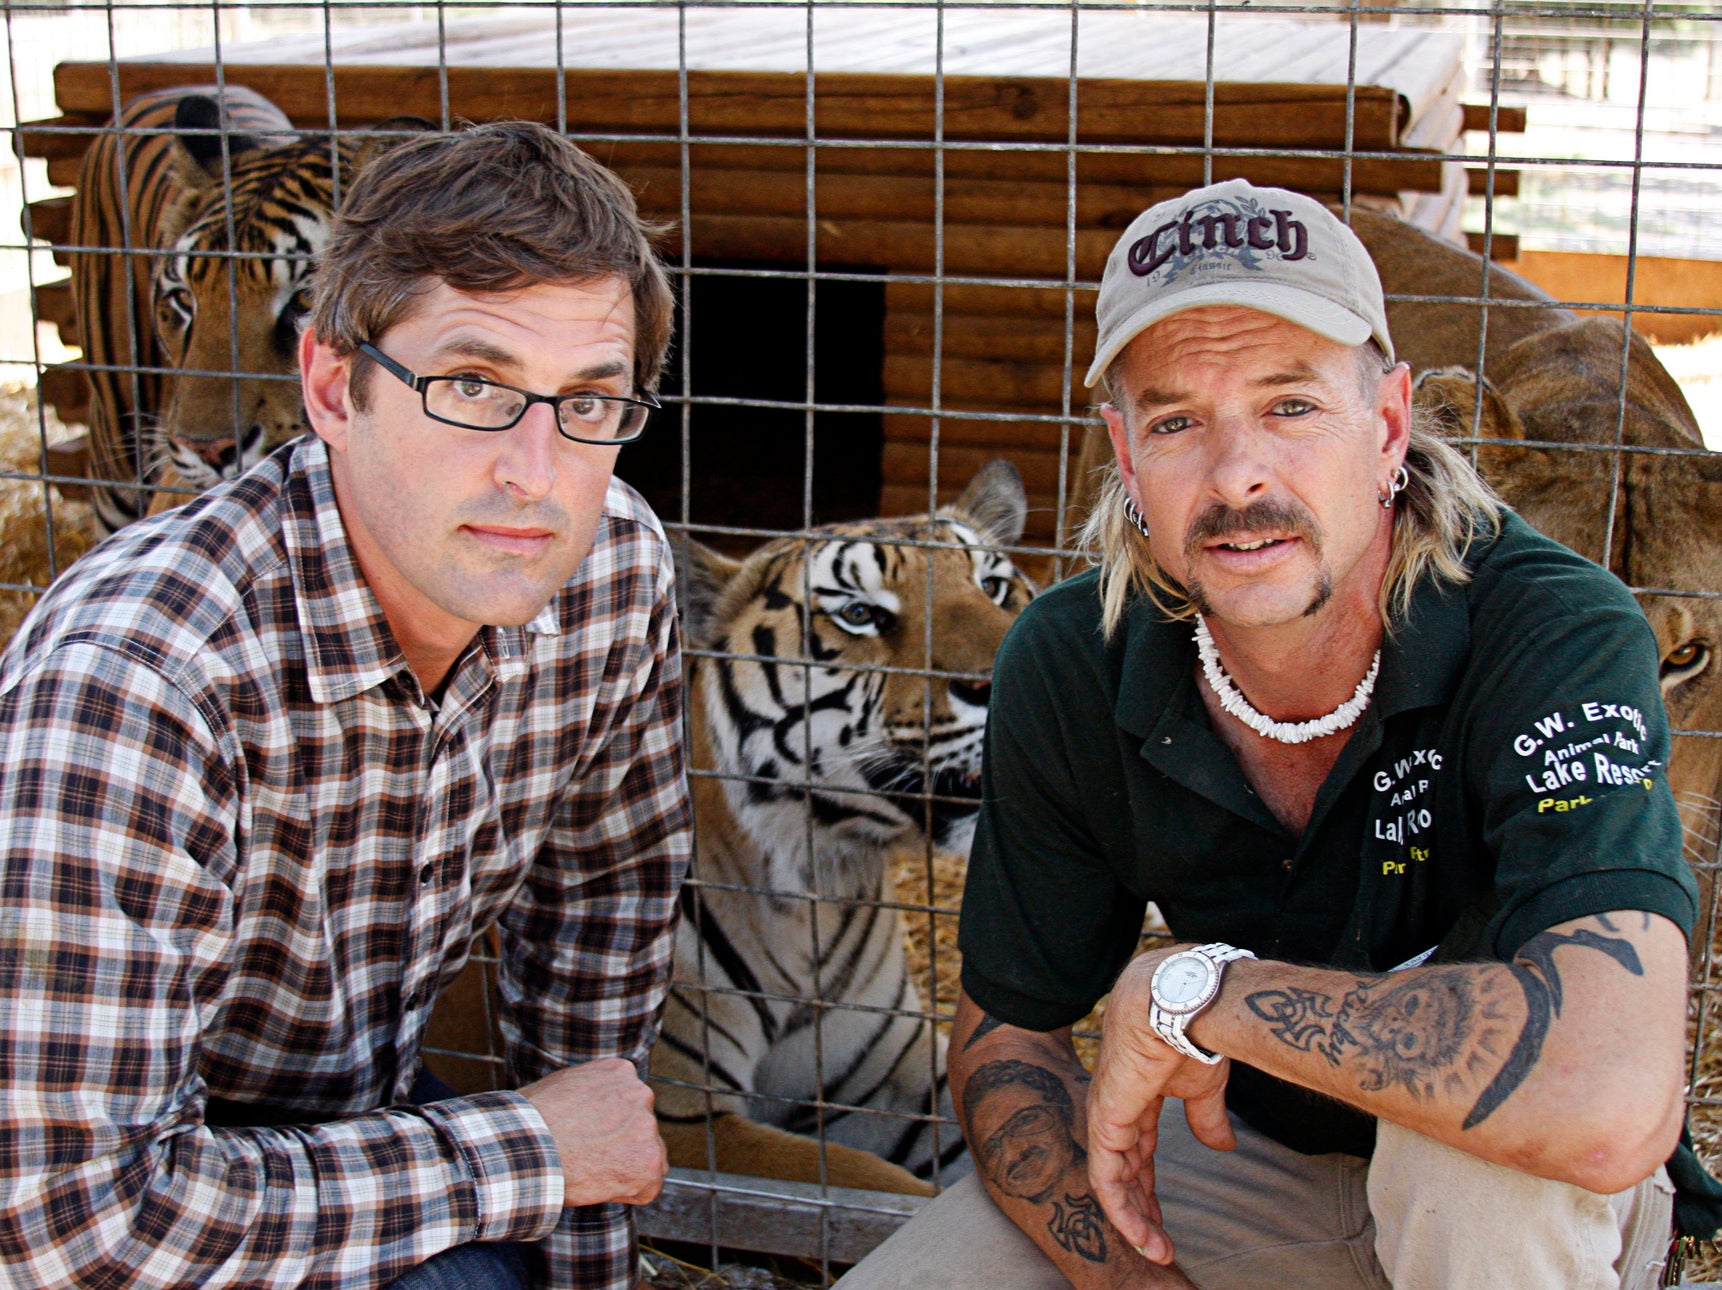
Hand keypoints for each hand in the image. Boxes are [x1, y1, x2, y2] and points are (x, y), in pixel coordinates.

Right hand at [520, 1058, 667, 1206]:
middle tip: (588, 1157)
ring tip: (590, 1170)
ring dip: (626, 1167)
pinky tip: (600, 1185)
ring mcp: (647, 1128)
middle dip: (621, 1145)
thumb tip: (592, 1105)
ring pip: (648, 1157)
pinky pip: (646, 1187)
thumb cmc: (533, 1122)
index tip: (589, 1138)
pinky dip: (627, 1192)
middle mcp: (641, 1094)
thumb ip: (592, 1091)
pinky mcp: (649, 1163)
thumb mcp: (566, 1084)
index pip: (629, 1102)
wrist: (529, 1148)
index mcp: (621, 1072)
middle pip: (640, 1129)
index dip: (609, 1127)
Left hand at [1085, 952, 1235, 1266]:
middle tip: (1161, 1244)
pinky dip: (1122, 1210)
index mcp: (1137, 1095)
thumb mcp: (1202, 1086)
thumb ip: (1205, 1118)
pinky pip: (1106, 1178)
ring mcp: (1107, 1113)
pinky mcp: (1105, 1120)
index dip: (1150, 1186)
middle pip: (1124, 1169)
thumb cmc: (1195, 1032)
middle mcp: (1116, 1106)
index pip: (1138, 1151)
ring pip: (1112, 1180)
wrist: (1184, 1004)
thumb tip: (1221, 1145)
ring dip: (1134, 1219)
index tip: (1166, 1220)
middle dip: (1141, 1208)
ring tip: (1157, 1249)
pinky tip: (1142, 1234)